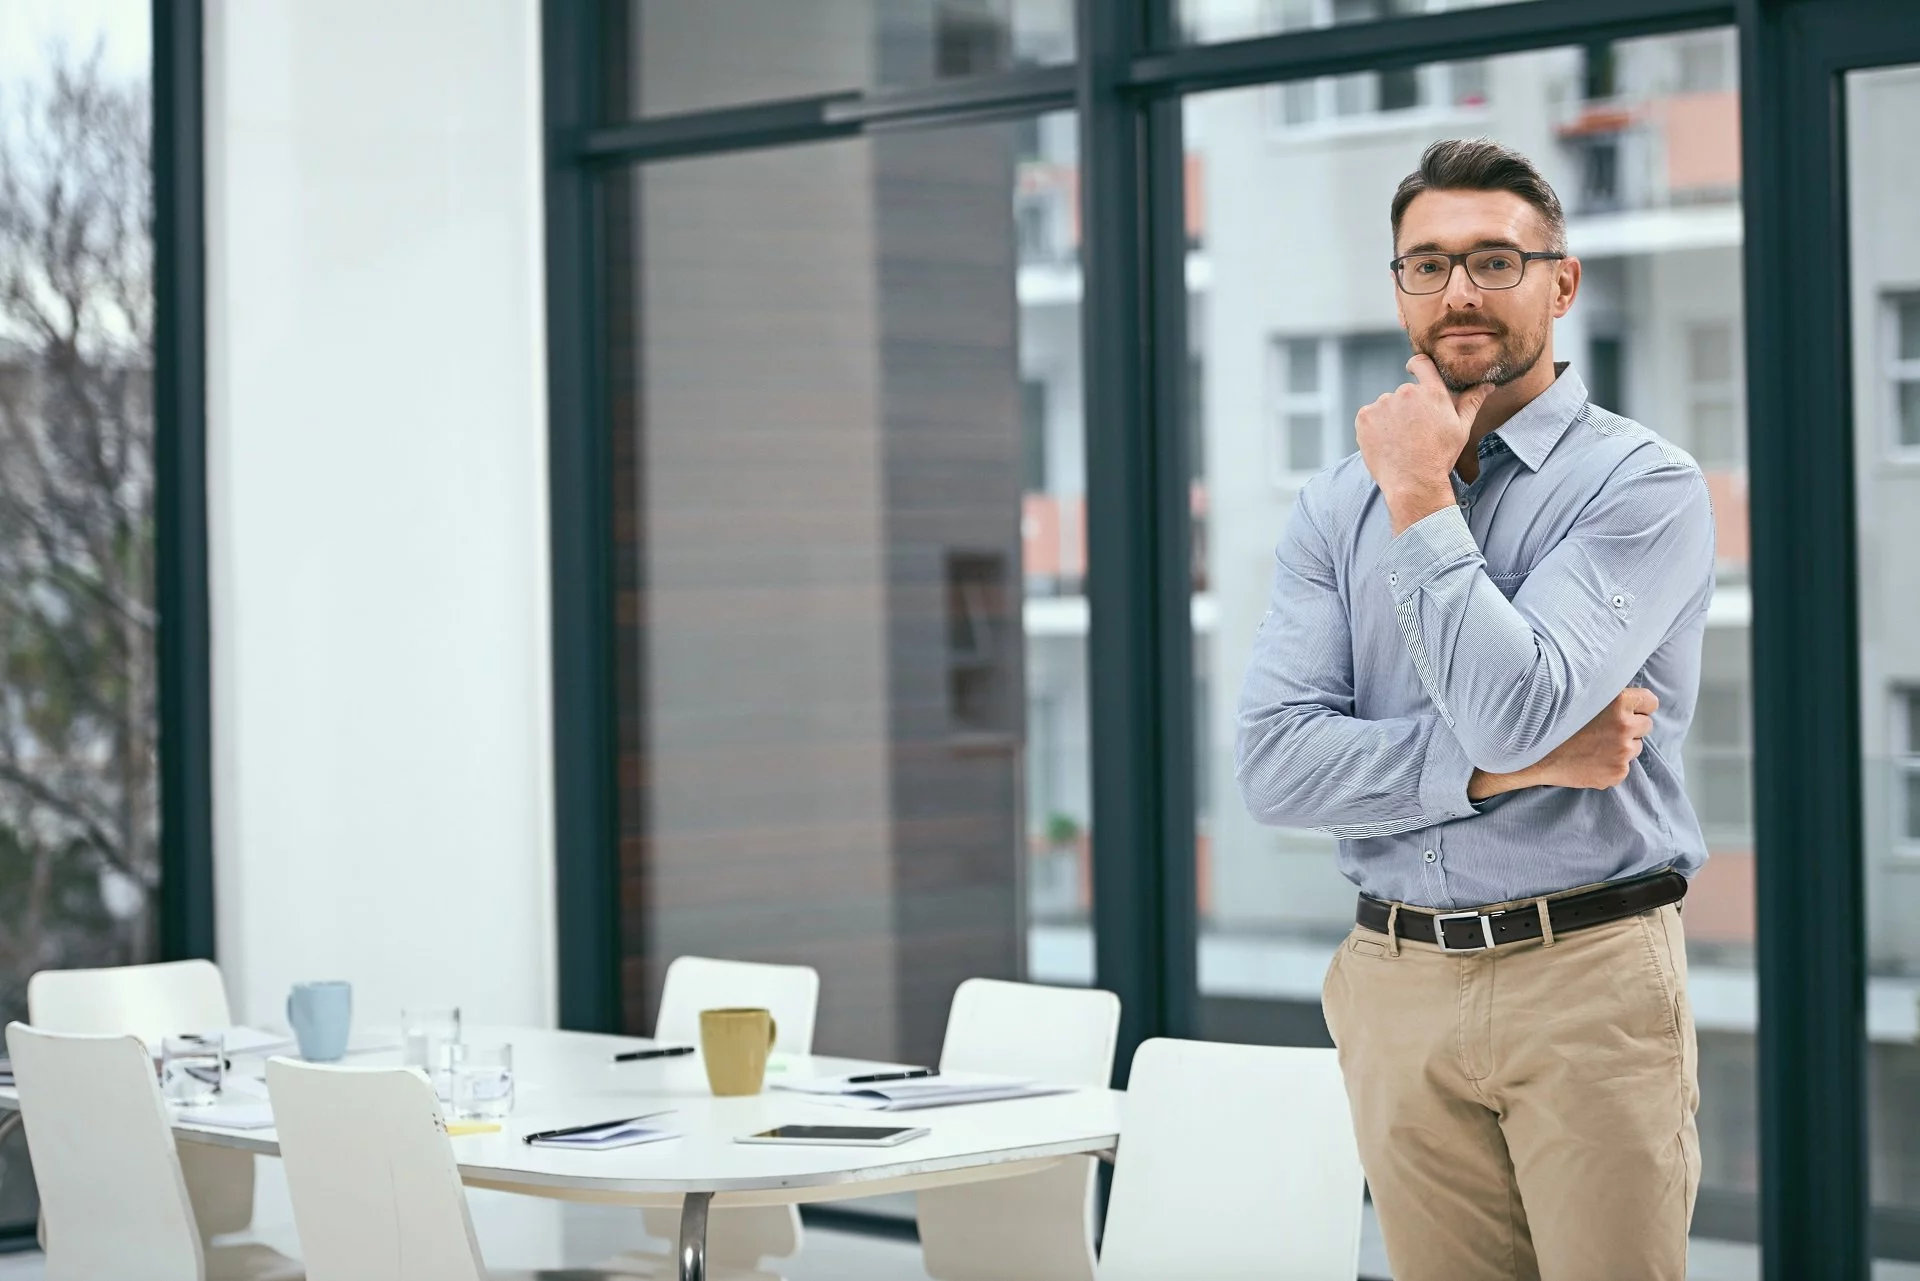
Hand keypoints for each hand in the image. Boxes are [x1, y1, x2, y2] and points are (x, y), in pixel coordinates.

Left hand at [1356, 355, 1493, 533]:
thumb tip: (1487, 384)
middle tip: (1414, 432)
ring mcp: (1383, 404)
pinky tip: (1387, 443)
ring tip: (1401, 441)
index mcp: (1431, 392)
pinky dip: (1374, 427)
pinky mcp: (1364, 417)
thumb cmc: (1440, 456)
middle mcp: (1406, 392)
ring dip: (1390, 418)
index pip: (1421, 363)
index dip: (1417, 366)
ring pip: (1386, 406)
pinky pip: (1369, 416)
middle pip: (1404, 392)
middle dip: (1408, 407)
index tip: (1414, 371)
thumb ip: (1471, 401)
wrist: (1413, 482)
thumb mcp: (1461, 428)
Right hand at [1467, 687, 1657, 798]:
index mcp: (1619, 702)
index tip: (1627, 709)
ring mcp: (1622, 753)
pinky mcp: (1617, 773)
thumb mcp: (1578, 695)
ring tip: (1592, 744)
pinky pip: (1622, 766)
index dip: (1638, 705)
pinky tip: (1589, 759)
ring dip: (1620, 746)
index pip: (1651, 701)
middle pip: (1646, 725)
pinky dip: (1610, 764)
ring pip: (1634, 747)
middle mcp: (1625, 726)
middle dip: (1630, 726)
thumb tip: (1624, 686)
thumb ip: (1606, 692)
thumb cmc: (1551, 721)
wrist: (1531, 756)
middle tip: (1604, 728)